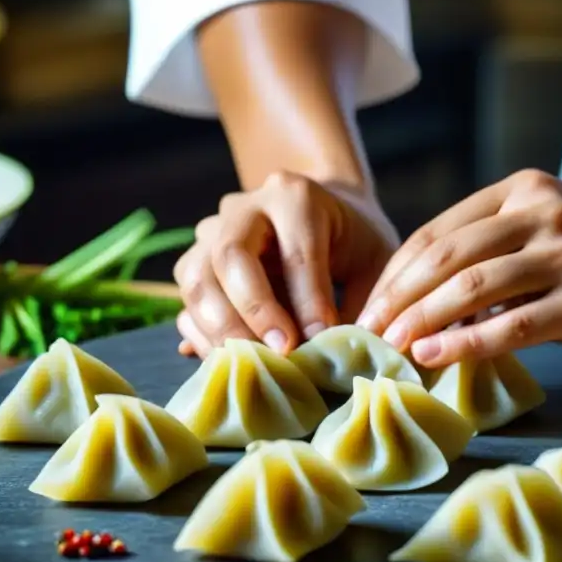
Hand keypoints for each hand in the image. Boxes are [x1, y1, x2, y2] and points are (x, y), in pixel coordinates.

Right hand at [174, 172, 398, 357]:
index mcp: (295, 196)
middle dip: (254, 312)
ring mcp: (211, 233)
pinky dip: (205, 337)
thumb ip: (363, 302)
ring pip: (196, 280)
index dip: (307, 300)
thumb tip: (340, 356)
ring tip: (253, 365)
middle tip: (281, 354)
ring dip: (221, 330)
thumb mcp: (375, 259)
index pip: (296, 251)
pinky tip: (233, 362)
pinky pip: (186, 304)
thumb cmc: (353, 238)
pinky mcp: (195, 263)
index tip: (319, 340)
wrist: (321, 211)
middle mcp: (244, 208)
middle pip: (230, 257)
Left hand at [356, 169, 561, 365]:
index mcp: (523, 192)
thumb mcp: (547, 229)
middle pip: (447, 257)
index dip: (396, 272)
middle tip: (368, 332)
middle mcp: (541, 214)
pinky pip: (512, 326)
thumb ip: (492, 251)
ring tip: (391, 348)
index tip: (370, 305)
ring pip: (473, 289)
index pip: (438, 231)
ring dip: (423, 321)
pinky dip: (466, 344)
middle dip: (398, 298)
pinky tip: (435, 358)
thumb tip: (424, 302)